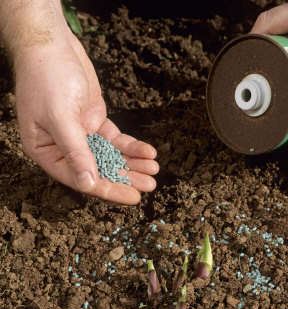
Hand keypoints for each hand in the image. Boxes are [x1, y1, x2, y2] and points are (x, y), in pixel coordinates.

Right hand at [15, 31, 158, 204]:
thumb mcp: (60, 117)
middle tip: (149, 185)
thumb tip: (87, 184)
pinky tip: (148, 152)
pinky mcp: (94, 122)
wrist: (52, 44)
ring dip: (133, 163)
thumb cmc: (46, 77)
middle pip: (99, 170)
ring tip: (154, 170)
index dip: (107, 189)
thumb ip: (75, 151)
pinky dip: (132, 145)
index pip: (80, 178)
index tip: (132, 197)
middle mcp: (64, 147)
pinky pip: (116, 139)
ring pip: (110, 156)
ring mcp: (81, 135)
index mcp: (46, 151)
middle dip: (125, 178)